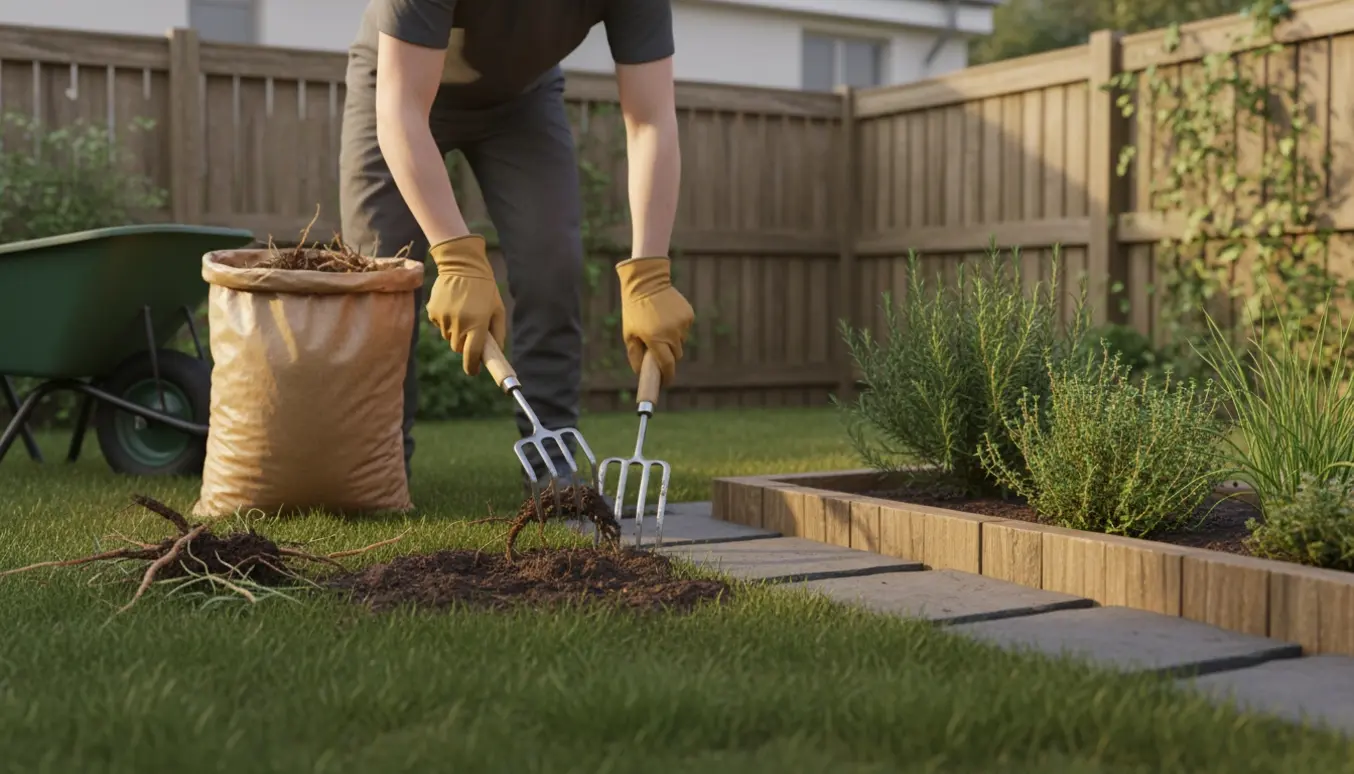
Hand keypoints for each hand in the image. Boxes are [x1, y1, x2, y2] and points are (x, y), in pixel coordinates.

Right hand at [426, 235, 505, 376]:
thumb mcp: (498, 309)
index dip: (473, 367)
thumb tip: (496, 352)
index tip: (474, 371)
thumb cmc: (484, 288)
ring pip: (449, 337)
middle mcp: (459, 324)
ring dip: (456, 331)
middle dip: (466, 344)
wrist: (462, 264)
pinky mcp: (432, 312)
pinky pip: (440, 325)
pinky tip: (452, 305)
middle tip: (472, 329)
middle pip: (459, 348)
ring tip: (463, 311)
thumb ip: (498, 333)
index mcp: (477, 324)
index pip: (472, 355)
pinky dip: (446, 321)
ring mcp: (444, 318)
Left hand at [616, 256, 692, 384]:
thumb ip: (635, 355)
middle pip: (676, 355)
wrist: (647, 282)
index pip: (667, 365)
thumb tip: (640, 373)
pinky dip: (677, 328)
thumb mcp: (629, 333)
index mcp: (655, 339)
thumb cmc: (634, 310)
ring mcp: (682, 324)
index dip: (667, 377)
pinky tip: (667, 317)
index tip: (666, 383)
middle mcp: (671, 333)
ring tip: (659, 326)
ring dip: (672, 340)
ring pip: (681, 342)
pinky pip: (684, 329)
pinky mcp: (689, 315)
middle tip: (658, 349)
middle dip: (668, 356)